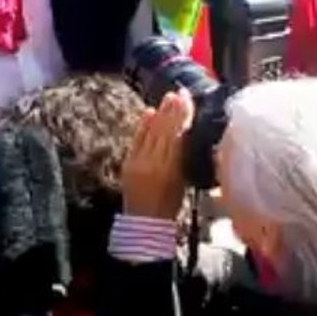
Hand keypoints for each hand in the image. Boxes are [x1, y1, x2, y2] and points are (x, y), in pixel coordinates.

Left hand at [121, 89, 193, 219]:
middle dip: (172, 109)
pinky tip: (149, 112)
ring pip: (151, 132)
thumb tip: (186, 130)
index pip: (177, 135)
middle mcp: (153, 163)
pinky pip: (137, 139)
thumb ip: (184, 156)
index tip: (188, 99)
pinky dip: (144, 125)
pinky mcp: (128, 163)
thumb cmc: (170, 205)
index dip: (183, 115)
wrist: (145, 223)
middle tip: (180, 92)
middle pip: (164, 130)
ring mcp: (138, 162)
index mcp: (170, 169)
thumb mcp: (183, 181)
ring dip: (160, 113)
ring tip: (168, 97)